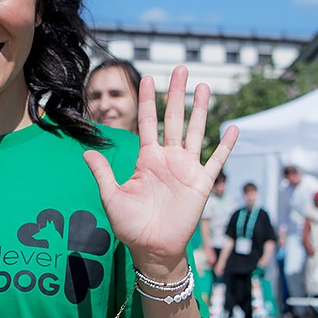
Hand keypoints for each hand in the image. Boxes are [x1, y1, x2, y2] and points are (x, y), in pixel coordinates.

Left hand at [84, 66, 236, 274]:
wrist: (152, 249)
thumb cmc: (130, 226)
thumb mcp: (112, 197)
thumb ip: (103, 174)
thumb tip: (85, 153)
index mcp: (147, 159)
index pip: (148, 122)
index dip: (148, 100)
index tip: (148, 77)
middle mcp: (168, 159)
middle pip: (173, 119)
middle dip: (177, 94)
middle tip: (180, 69)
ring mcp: (186, 169)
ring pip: (195, 132)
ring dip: (200, 110)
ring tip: (203, 87)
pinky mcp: (202, 183)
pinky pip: (216, 160)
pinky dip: (225, 145)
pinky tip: (233, 128)